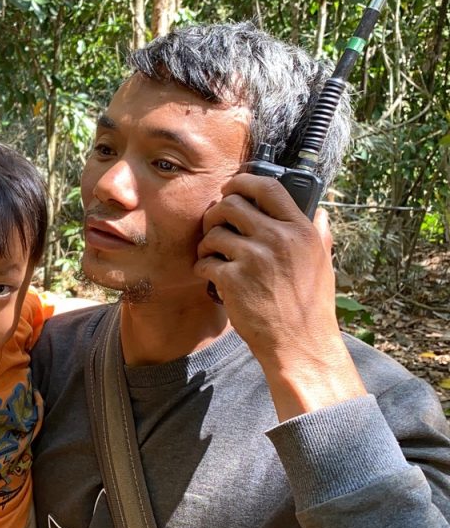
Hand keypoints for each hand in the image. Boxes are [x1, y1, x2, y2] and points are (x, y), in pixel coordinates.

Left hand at [194, 173, 365, 420]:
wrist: (300, 345)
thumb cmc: (311, 307)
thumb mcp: (324, 264)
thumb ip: (319, 235)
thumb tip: (320, 212)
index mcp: (301, 231)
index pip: (267, 187)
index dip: (242, 182)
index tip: (230, 189)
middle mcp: (278, 239)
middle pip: (231, 204)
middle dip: (216, 213)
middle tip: (214, 227)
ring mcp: (254, 259)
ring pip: (213, 233)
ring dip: (207, 244)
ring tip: (214, 257)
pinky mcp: (233, 280)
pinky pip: (204, 261)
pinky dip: (203, 268)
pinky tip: (211, 278)